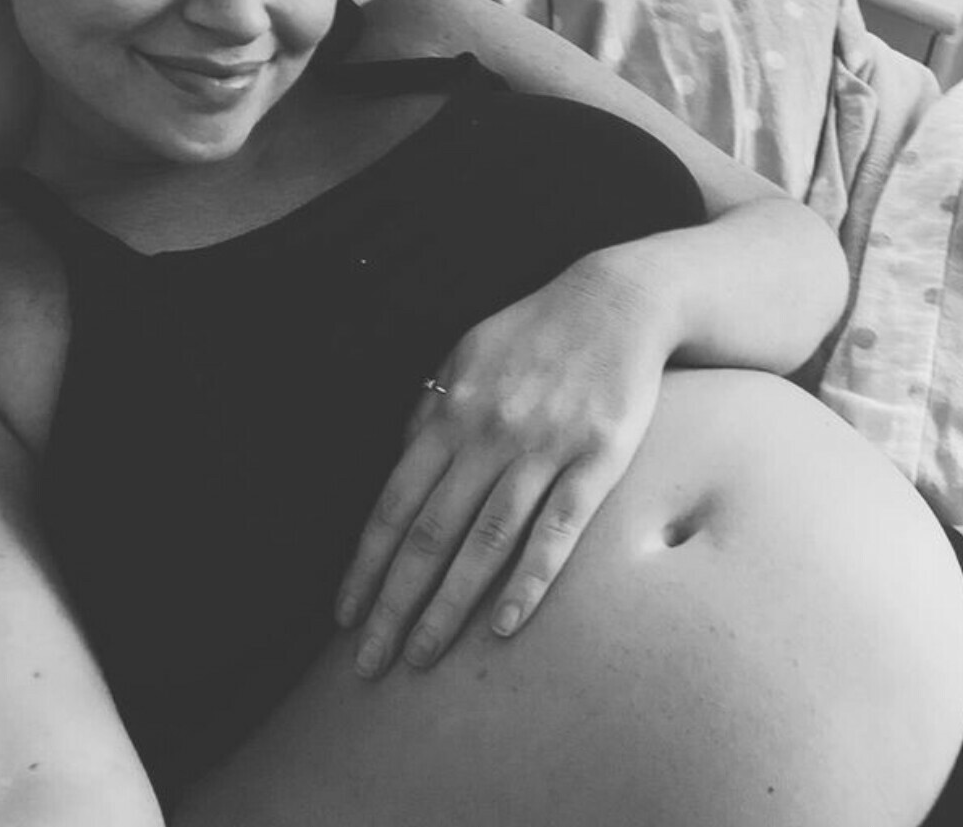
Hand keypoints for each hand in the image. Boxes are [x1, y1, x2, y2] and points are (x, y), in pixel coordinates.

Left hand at [334, 252, 669, 676]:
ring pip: (486, 540)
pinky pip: (558, 528)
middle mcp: (489, 432)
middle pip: (431, 532)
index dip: (365, 563)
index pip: (394, 502)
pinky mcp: (597, 457)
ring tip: (421, 657)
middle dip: (394, 602)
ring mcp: (544, 446)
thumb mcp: (466, 354)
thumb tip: (397, 465)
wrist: (618, 300)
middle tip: (368, 663)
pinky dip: (529, 579)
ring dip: (449, 605)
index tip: (344, 614)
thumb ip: (429, 409)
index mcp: (451, 409)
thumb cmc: (536, 331)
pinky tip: (504, 624)